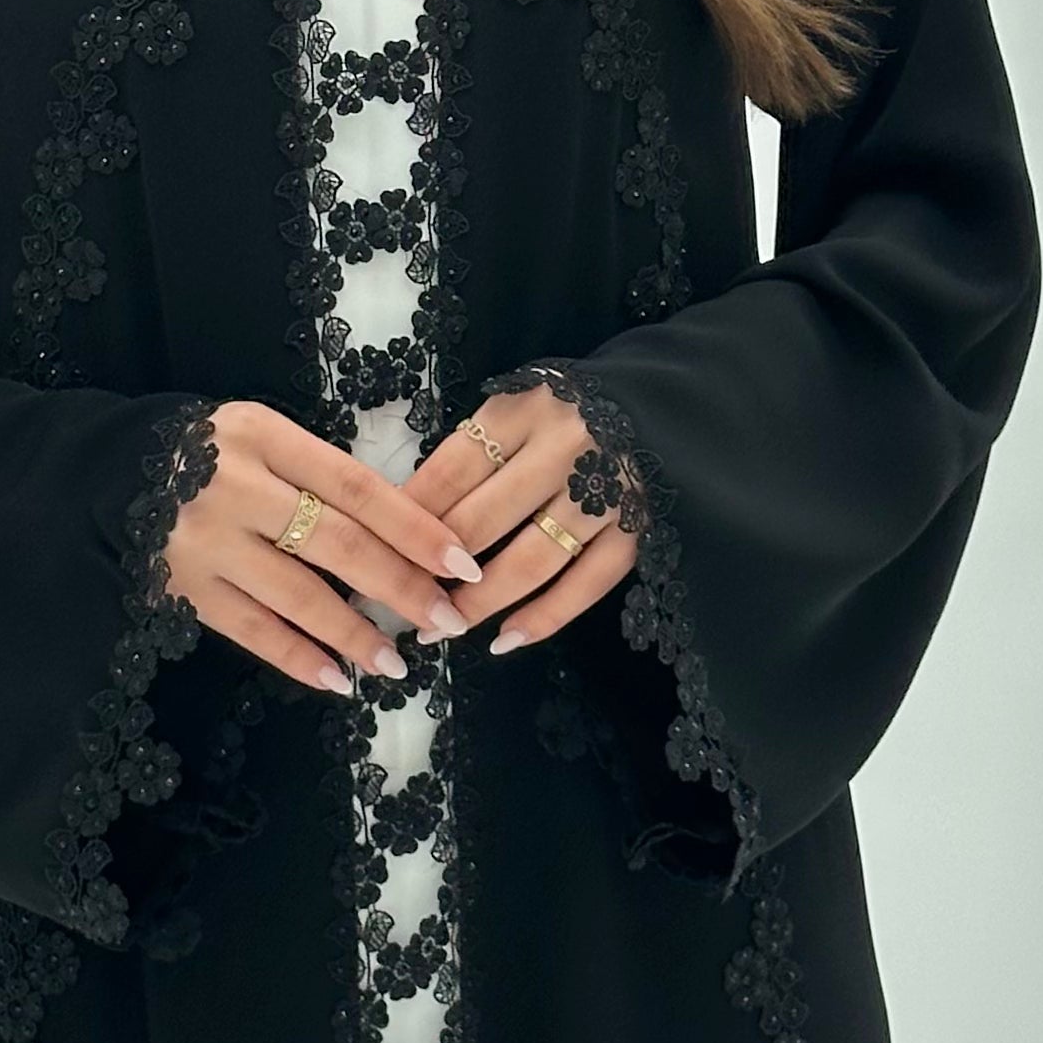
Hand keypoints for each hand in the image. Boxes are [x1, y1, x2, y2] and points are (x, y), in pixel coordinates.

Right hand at [164, 401, 483, 693]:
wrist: (113, 473)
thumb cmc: (212, 456)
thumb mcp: (264, 438)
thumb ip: (321, 475)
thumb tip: (406, 535)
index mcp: (266, 438)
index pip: (357, 487)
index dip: (414, 528)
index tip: (460, 563)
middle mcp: (236, 488)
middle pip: (337, 543)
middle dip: (400, 588)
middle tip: (444, 620)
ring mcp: (206, 542)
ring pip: (298, 596)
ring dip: (354, 636)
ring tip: (396, 664)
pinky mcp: (183, 588)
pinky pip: (252, 630)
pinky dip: (297, 658)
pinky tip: (335, 679)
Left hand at [399, 381, 642, 649]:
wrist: (668, 401)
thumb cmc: (572, 412)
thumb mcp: (516, 411)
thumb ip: (470, 455)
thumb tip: (402, 516)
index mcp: (525, 410)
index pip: (451, 471)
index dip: (408, 519)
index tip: (374, 554)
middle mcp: (568, 447)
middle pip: (484, 519)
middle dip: (433, 570)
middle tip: (398, 605)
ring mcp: (609, 491)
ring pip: (532, 559)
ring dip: (481, 604)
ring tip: (442, 629)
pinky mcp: (643, 528)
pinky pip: (589, 583)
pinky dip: (545, 617)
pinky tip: (505, 641)